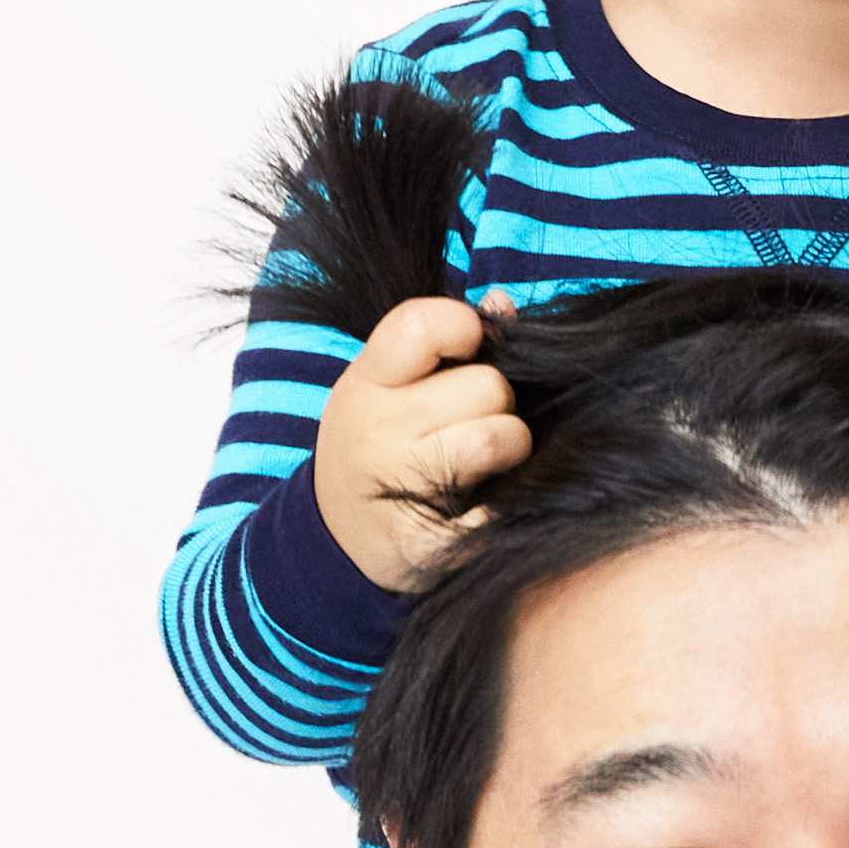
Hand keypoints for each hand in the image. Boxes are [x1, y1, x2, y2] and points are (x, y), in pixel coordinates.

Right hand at [313, 293, 528, 595]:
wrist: (336, 539)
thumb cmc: (380, 444)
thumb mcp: (390, 384)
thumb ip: (444, 340)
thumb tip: (504, 305)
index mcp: (368, 381)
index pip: (424, 325)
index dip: (465, 328)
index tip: (468, 351)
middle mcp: (375, 429)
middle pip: (488, 386)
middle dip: (499, 402)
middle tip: (478, 420)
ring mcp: (396, 485)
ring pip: (498, 438)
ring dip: (511, 448)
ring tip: (490, 459)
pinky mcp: (423, 542)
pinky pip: (491, 513)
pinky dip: (499, 509)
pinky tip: (484, 506)